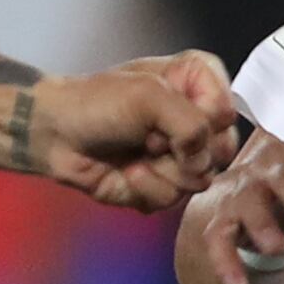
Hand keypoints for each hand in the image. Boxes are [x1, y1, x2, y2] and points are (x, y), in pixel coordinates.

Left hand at [21, 50, 241, 209]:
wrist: (56, 134)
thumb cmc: (97, 103)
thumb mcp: (149, 96)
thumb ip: (191, 123)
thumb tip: (204, 161)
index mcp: (196, 84)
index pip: (227, 111)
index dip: (204, 119)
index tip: (168, 108)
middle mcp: (194, 120)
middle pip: (221, 151)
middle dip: (182, 149)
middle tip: (150, 137)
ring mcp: (179, 156)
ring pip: (199, 179)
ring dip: (161, 170)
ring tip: (135, 154)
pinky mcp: (162, 185)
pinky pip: (172, 199)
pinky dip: (146, 187)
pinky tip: (127, 173)